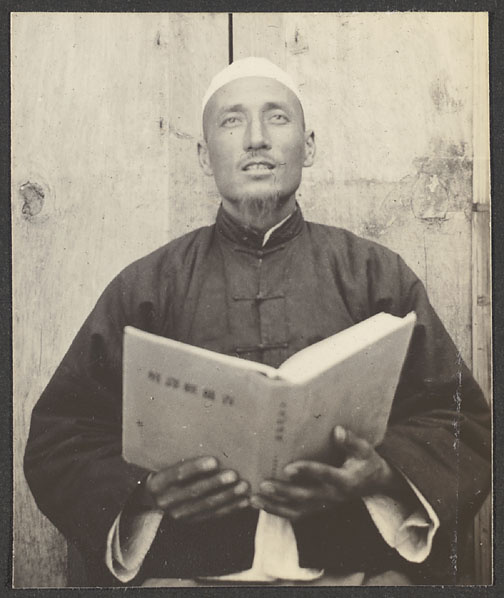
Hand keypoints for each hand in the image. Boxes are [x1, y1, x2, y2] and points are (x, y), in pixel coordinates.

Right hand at [136, 456, 249, 522]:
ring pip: (207, 505)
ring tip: (243, 486)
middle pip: (194, 491)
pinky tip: (244, 500)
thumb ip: (182, 457)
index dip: (196, 468)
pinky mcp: (192, 521)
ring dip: (227, 496)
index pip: (178, 474)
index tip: (215, 461)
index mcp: (158, 483)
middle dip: (216, 483)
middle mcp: (166, 501)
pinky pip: (214, 515)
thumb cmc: (166, 471)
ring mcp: (179, 514)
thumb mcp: (167, 463)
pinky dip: (231, 507)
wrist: (155, 496)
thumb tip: (212, 443)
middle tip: (234, 474)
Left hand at [251, 426, 400, 520]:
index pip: (324, 476)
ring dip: (274, 505)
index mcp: (345, 481)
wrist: (374, 482)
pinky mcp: (317, 508)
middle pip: (305, 496)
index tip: (288, 468)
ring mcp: (323, 505)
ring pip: (296, 509)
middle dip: (283, 491)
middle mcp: (332, 496)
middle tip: (263, 484)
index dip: (307, 472)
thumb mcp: (364, 449)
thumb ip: (351, 441)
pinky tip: (259, 503)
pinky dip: (276, 510)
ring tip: (253, 498)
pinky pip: (295, 513)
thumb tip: (337, 430)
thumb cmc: (366, 461)